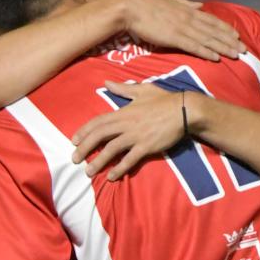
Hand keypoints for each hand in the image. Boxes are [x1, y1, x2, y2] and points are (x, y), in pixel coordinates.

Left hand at [71, 81, 193, 180]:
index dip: (84, 131)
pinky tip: (111, 176)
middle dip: (85, 148)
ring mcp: (136, 136)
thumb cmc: (164, 99)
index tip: (74, 141)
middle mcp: (126, 124)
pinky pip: (130, 159)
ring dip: (98, 161)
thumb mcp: (142, 90)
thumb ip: (122, 89)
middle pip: (100, 136)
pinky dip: (119, 168)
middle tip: (74, 159)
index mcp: (123, 111)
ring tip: (88, 172)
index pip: (98, 121)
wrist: (185, 110)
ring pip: (112, 149)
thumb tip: (106, 82)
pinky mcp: (147, 146)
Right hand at [118, 0, 244, 61]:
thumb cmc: (144, 4)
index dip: (226, 28)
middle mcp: (188, 18)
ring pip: (208, 39)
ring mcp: (182, 28)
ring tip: (237, 55)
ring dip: (223, 48)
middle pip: (214, 31)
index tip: (237, 35)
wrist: (129, 8)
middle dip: (231, 41)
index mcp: (187, 9)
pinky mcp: (173, 37)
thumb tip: (199, 4)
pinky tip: (216, 58)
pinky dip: (206, 52)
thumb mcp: (168, 0)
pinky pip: (193, 46)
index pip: (211, 20)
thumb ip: (185, 3)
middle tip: (244, 50)